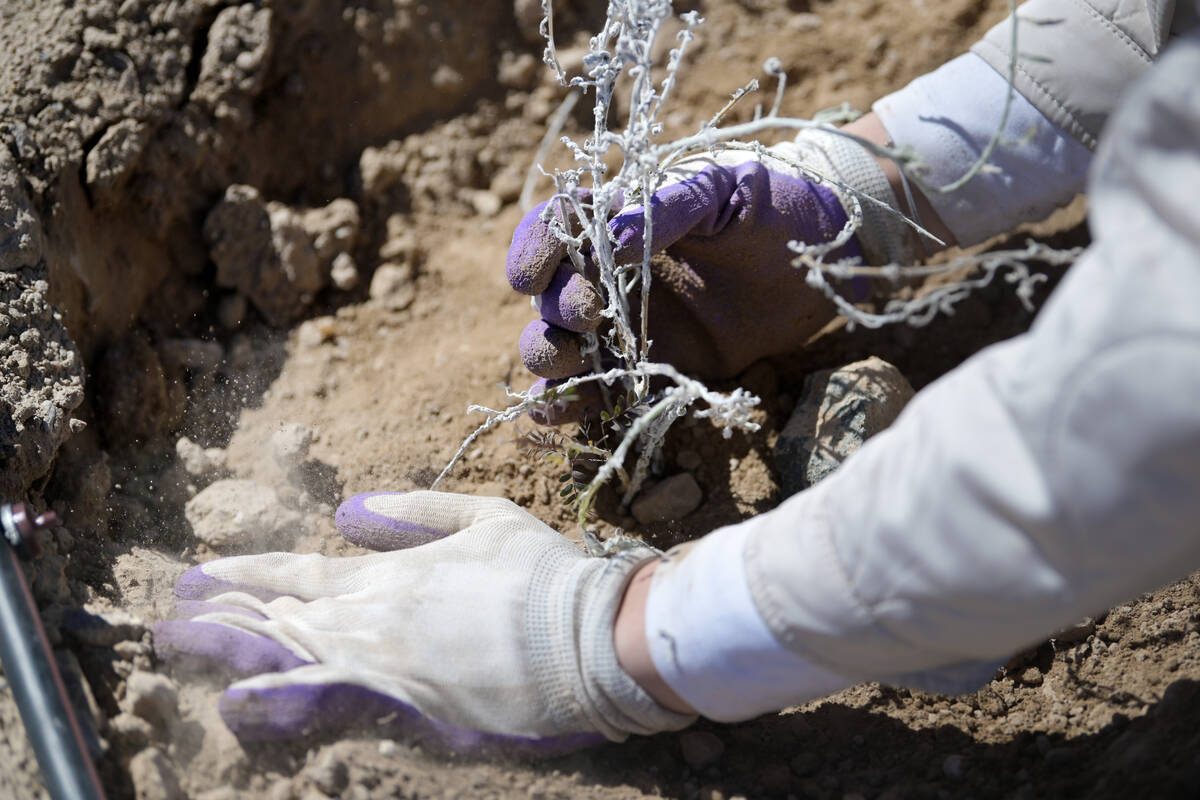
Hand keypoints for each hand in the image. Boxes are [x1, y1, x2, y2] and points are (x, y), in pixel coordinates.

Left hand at [154, 492, 694, 754]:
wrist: (587, 636)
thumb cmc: (543, 575)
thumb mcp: (484, 518)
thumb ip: (412, 513)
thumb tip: (346, 512)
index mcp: (390, 571)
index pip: (300, 569)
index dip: (248, 570)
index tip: (203, 571)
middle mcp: (372, 615)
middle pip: (279, 614)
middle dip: (222, 612)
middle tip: (171, 612)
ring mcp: (381, 663)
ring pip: (286, 654)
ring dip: (229, 647)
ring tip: (180, 642)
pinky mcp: (402, 706)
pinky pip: (323, 702)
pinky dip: (274, 699)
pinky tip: (235, 699)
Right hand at [507, 140, 869, 387]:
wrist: (832, 254)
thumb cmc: (776, 203)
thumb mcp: (724, 189)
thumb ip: (669, 207)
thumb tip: (613, 239)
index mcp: (621, 219)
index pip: (555, 231)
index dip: (533, 252)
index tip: (533, 277)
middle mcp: (616, 274)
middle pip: (552, 297)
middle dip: (556, 311)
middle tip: (592, 315)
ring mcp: (635, 325)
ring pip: (565, 346)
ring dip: (551, 357)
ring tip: (568, 364)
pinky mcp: (662, 367)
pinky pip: (607, 387)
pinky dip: (576, 403)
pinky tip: (558, 412)